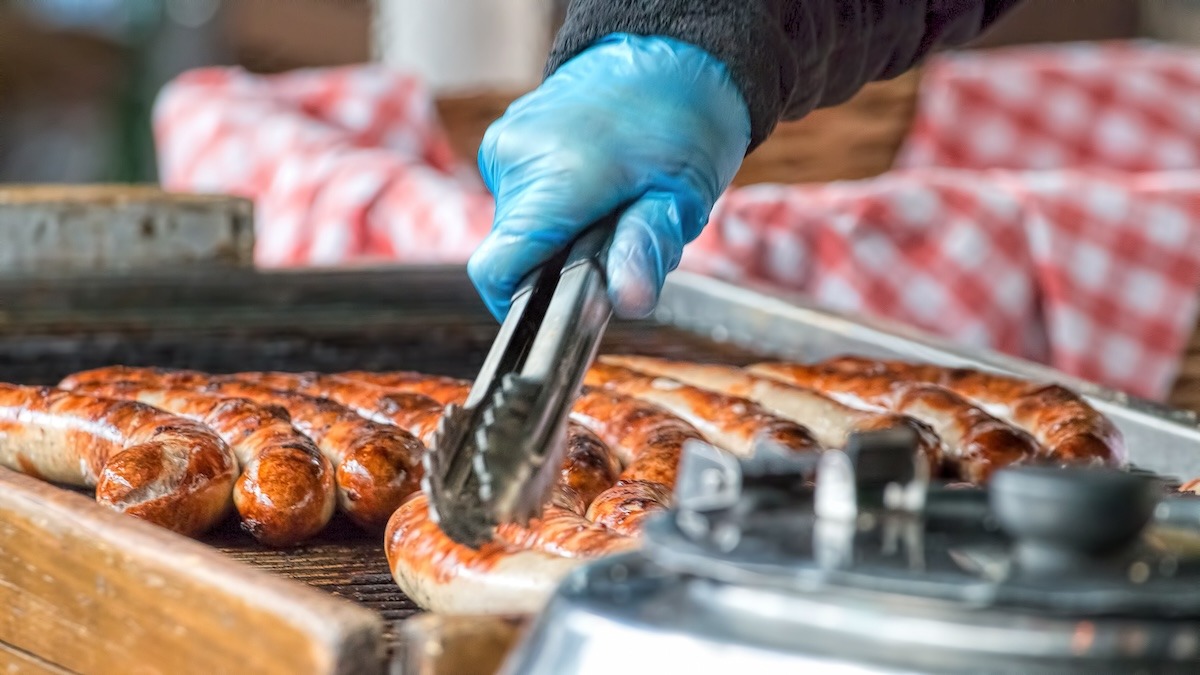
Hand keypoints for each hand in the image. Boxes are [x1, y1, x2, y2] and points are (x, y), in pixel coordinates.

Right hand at [467, 33, 750, 319]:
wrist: (667, 52)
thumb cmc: (684, 120)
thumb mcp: (683, 195)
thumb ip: (647, 250)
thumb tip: (627, 302)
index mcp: (555, 177)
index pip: (498, 270)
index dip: (525, 307)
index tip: (563, 311)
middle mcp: (515, 160)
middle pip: (517, 253)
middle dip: (565, 266)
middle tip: (622, 238)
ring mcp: (505, 146)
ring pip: (519, 228)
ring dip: (561, 236)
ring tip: (614, 204)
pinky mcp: (505, 140)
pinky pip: (520, 198)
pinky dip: (553, 207)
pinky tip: (594, 186)